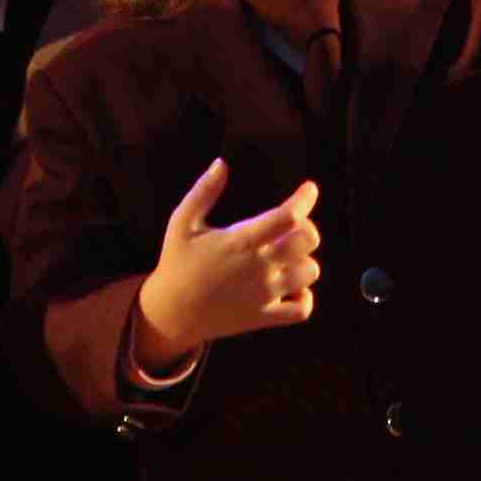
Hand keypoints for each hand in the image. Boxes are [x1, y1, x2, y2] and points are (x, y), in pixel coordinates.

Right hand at [131, 158, 320, 370]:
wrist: (170, 312)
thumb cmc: (177, 262)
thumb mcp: (182, 222)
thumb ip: (203, 191)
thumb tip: (221, 163)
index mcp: (239, 241)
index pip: (287, 216)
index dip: (304, 199)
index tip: (309, 189)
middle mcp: (257, 268)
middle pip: (306, 242)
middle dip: (306, 228)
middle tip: (292, 227)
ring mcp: (263, 295)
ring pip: (309, 273)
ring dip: (304, 261)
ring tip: (287, 257)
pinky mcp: (263, 317)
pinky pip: (302, 310)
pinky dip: (304, 297)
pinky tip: (290, 287)